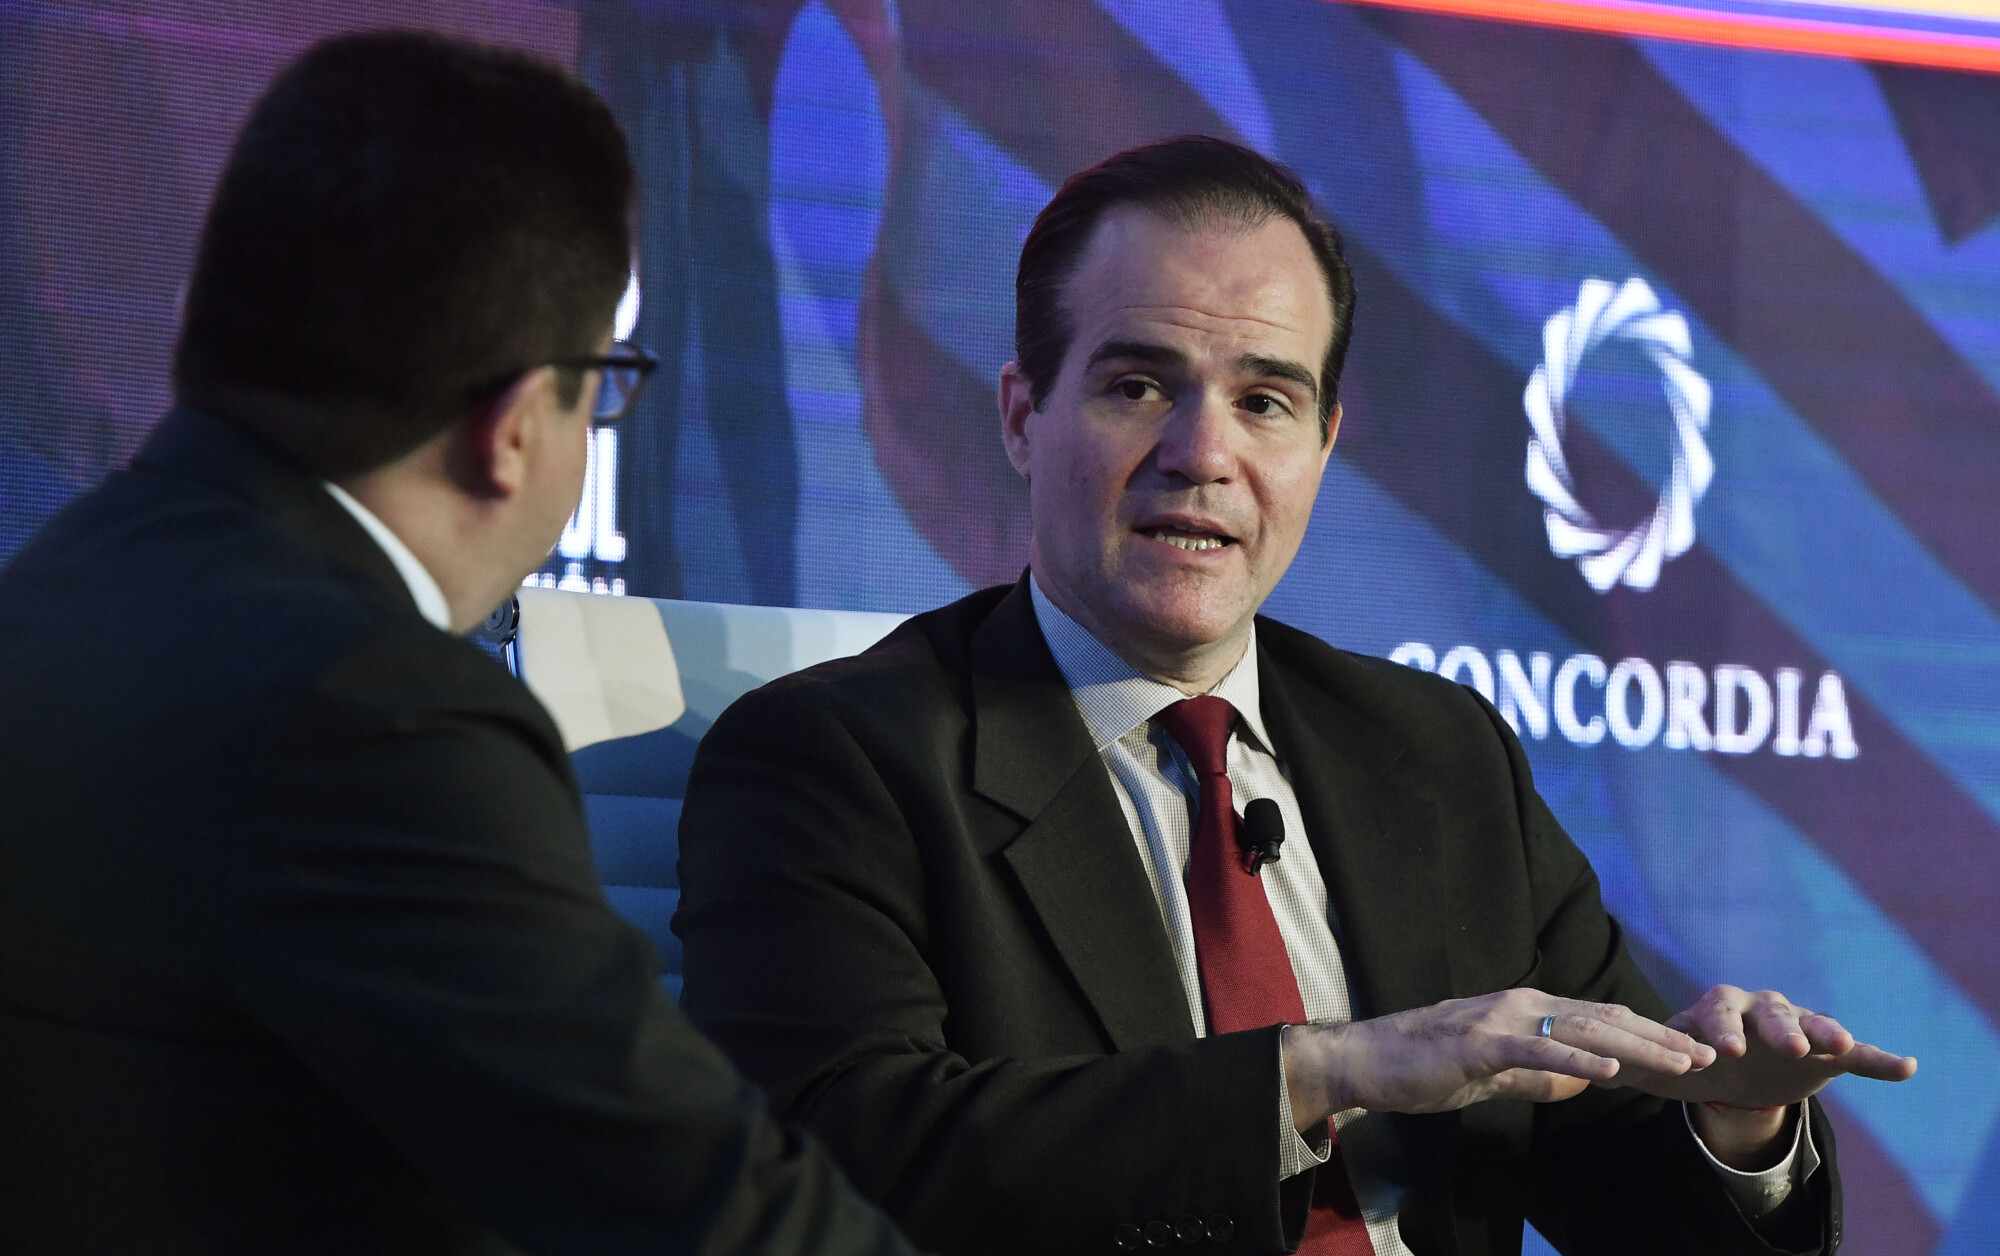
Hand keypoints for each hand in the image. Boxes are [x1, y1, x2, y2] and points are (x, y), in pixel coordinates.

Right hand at [1283, 988, 1714, 1125]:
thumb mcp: (1492, 1073)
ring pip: (1582, 1029)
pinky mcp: (1480, 1043)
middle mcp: (1520, 1005)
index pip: (1600, 1020)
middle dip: (1660, 1037)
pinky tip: (1611, 1071)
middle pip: (1604, 1019)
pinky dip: (1577, 1060)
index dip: (1649, 1034)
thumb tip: (1579, 1082)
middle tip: (1708, 1054)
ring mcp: (1501, 1021)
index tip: (1691, 1052)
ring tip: (1680, 1061)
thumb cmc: (1422, 1066)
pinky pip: (1538, 1052)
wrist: (1366, 1059)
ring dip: (1636, 1046)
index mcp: (1526, 1010)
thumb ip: (1535, 1074)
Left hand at [1611, 985, 1916, 1109]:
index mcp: (1714, 1009)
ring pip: (1814, 1024)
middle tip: (1787, 1046)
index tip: (1722, 1053)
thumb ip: (1635, 1066)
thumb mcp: (1665, 1064)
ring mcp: (1796, 1026)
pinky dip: (1881, 1059)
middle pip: (1769, 1012)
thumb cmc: (1691, 1060)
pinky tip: (1907, 1068)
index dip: (1720, 1031)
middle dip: (1777, 1028)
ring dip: (1826, 1033)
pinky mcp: (1827, 1051)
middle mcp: (1757, 1009)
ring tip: (1844, 1048)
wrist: (1729, 1065)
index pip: (1716, 1013)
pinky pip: (1859, 1054)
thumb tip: (1584, 1073)